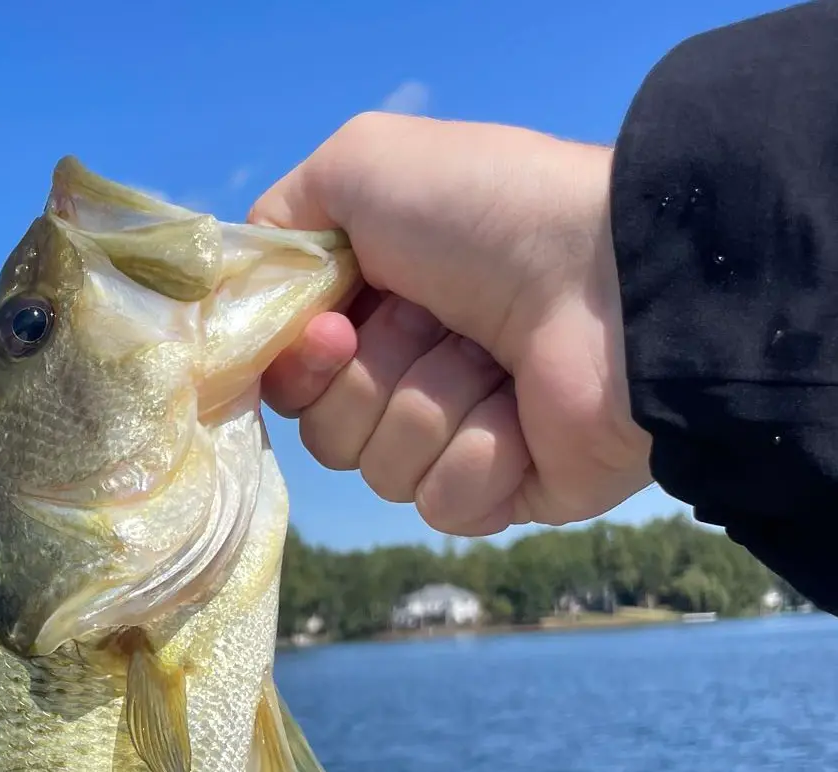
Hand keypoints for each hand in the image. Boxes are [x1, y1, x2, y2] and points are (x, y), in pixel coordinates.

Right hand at [251, 114, 653, 535]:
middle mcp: (414, 374)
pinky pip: (443, 504)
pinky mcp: (504, 493)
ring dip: (434, 410)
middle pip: (327, 434)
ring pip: (383, 472)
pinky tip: (522, 417)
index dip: (300, 364)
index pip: (291, 379)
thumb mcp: (361, 168)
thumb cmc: (490, 215)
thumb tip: (254, 296)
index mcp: (379, 308)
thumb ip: (281, 221)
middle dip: (372, 383)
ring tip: (495, 366)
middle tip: (436, 329)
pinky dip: (479, 457)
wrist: (614, 282)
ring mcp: (460, 437)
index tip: (332, 330)